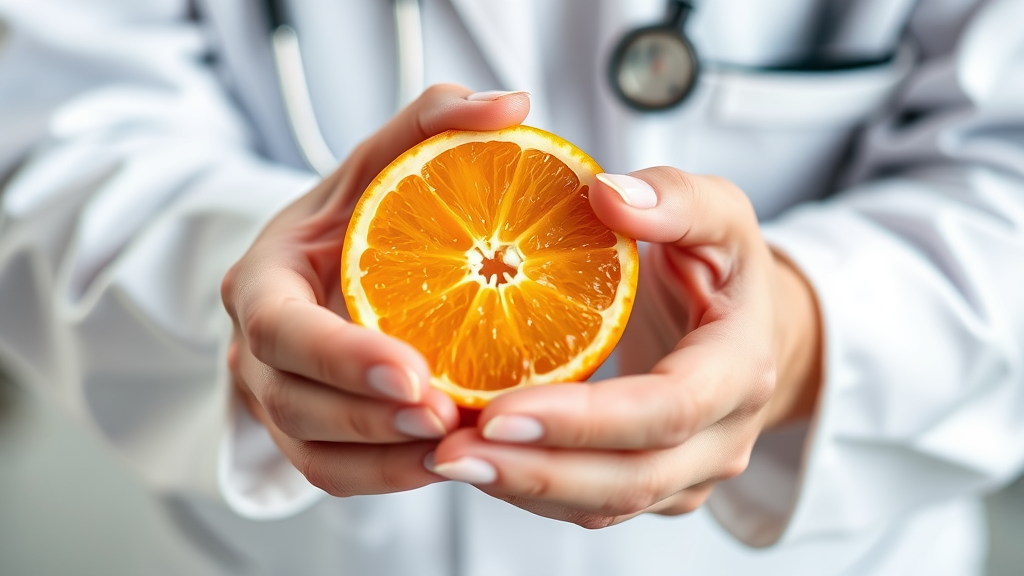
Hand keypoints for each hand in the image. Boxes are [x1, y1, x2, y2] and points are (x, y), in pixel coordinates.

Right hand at [221, 85, 529, 496]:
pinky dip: (391, 476)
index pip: (280, 328)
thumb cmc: (357, 211)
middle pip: (295, 403)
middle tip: (449, 415)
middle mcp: (258, 351)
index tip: (415, 370)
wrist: (326, 264)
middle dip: (372, 419)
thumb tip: (508, 105)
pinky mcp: (311, 435)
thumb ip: (435, 122)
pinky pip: (340, 474)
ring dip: (387, 460)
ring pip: (317, 454)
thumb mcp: (385, 158)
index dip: (340, 355)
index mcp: (261, 282)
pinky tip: (450, 462)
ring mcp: (279, 401)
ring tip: (459, 449)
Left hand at [430, 169, 821, 527]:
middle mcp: (722, 438)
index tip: (498, 409)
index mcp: (740, 369)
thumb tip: (607, 194)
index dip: (586, 419)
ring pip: (603, 506)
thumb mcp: (719, 214)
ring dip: (519, 488)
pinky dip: (526, 488)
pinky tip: (472, 460)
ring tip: (443, 459)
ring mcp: (688, 474)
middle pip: (630, 478)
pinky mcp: (651, 488)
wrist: (746, 331)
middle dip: (535, 470)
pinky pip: (588, 506)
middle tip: (450, 452)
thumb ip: (676, 197)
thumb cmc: (726, 267)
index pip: (668, 410)